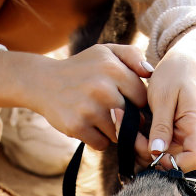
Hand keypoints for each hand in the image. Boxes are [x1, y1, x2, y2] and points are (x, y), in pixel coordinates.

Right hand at [0, 44, 150, 150]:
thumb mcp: (106, 52)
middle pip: (132, 118)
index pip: (142, 97)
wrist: (44, 82)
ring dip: (112, 130)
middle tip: (112, 111)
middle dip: (127, 119)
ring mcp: (88, 109)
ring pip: (118, 134)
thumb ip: (132, 55)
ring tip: (97, 116)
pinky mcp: (76, 126)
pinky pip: (102, 144)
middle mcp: (102, 88)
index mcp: (112, 68)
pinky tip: (88, 125)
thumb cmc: (83, 68)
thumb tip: (151, 72)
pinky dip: (97, 139)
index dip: (137, 102)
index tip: (127, 100)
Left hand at [136, 26, 195, 171]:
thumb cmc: (177, 73)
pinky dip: (140, 140)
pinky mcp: (171, 135)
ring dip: (139, 146)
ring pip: (159, 156)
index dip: (173, 162)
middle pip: (171, 161)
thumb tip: (156, 152)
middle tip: (126, 129)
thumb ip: (161, 125)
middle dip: (146, 153)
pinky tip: (129, 124)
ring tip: (123, 121)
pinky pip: (155, 146)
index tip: (152, 149)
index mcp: (195, 127)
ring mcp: (181, 137)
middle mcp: (191, 137)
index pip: (193, 160)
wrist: (184, 61)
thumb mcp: (165, 96)